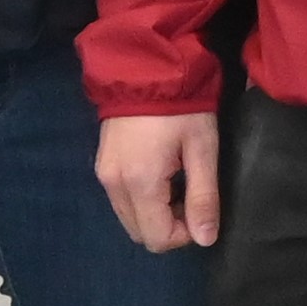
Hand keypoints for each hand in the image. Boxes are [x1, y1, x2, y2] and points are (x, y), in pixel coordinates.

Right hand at [94, 111, 218, 251]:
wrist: (147, 65)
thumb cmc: (182, 105)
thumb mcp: (202, 148)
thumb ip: (203, 196)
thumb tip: (205, 240)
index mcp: (139, 183)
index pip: (157, 238)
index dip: (185, 235)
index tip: (201, 209)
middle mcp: (113, 185)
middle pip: (140, 234)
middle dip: (169, 227)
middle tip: (191, 197)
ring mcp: (103, 175)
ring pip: (129, 219)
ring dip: (155, 214)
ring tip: (177, 184)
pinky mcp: (101, 164)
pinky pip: (121, 200)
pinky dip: (141, 201)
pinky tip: (160, 175)